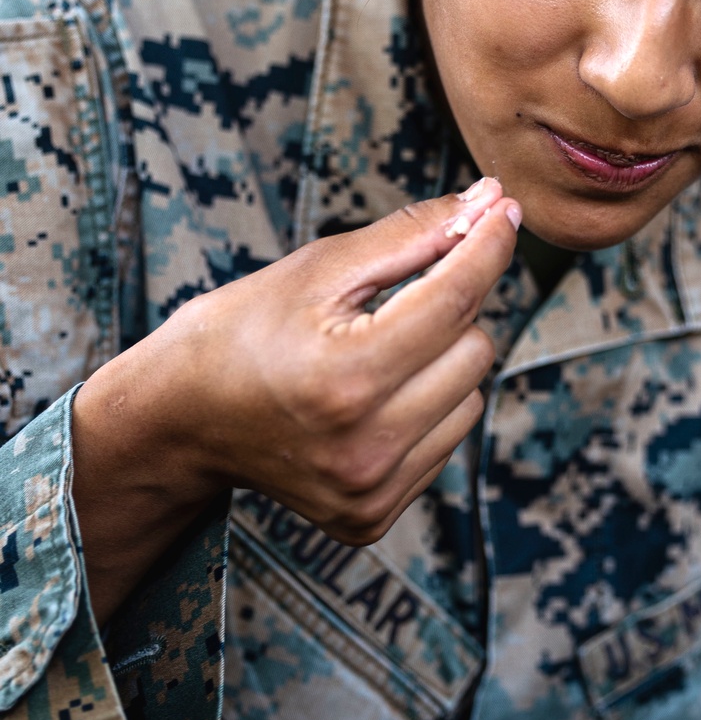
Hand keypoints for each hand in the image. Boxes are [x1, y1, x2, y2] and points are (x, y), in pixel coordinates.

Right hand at [72, 177, 519, 621]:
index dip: (487, 246)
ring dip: (441, 363)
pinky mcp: (372, 516)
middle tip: (388, 304)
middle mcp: (364, 446)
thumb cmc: (242, 331)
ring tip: (372, 357)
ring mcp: (370, 490)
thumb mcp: (317, 269)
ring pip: (470, 396)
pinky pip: (448, 442)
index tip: (502, 210)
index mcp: (344, 376)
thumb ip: (410, 236)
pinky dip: (426, 409)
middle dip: (448, 309)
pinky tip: (370, 401)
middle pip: (474, 348)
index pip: (454, 300)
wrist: (180, 421)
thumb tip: (490, 204)